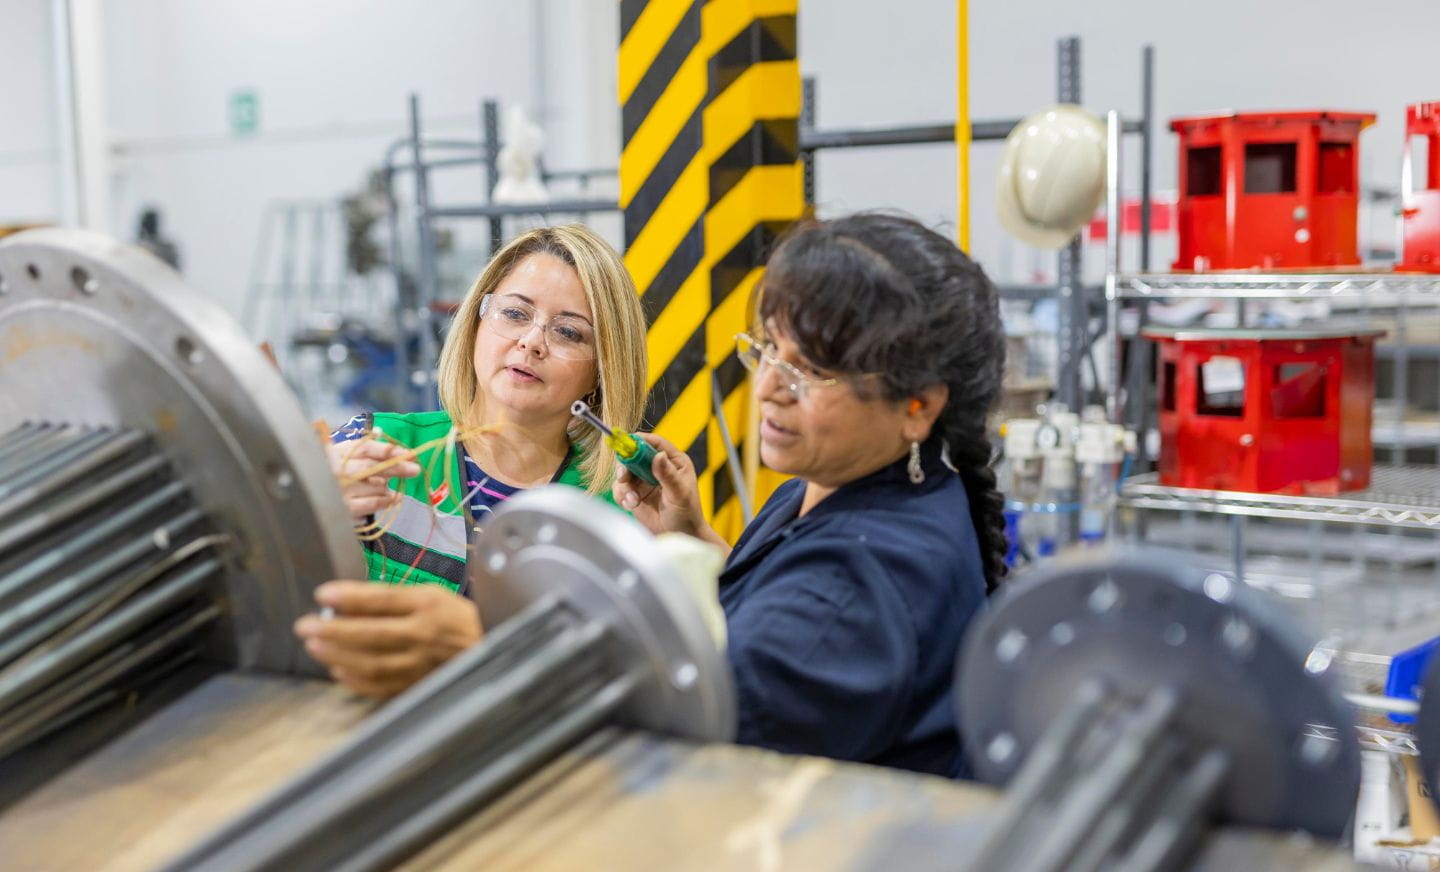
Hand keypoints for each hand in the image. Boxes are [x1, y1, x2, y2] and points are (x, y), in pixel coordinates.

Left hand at [293, 581, 482, 697]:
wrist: (486, 648)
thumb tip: (347, 602)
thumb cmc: (454, 619)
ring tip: (314, 646)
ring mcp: (419, 664)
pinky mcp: (416, 685)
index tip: (322, 594)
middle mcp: (424, 636)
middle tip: (304, 626)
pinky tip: (337, 670)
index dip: (351, 597)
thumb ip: (392, 598)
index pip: (384, 599)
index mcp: (428, 606)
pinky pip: (379, 686)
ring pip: (371, 663)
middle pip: (372, 634)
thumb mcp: (430, 595)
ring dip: (337, 655)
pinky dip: (354, 680)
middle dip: (333, 630)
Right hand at [325, 437, 420, 520]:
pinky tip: (391, 498)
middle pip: (372, 467)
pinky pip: (373, 504)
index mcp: (338, 452)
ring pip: (376, 487)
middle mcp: (336, 470)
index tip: (408, 453)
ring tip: (385, 486)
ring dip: (387, 487)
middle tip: (415, 469)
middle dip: (397, 467)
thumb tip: (402, 453)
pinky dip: (385, 500)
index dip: (388, 450)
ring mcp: (340, 491)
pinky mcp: (344, 508)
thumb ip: (371, 452)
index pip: (365, 448)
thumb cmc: (336, 472)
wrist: (314, 497)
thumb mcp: (347, 456)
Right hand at [612, 433, 724, 547]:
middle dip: (625, 466)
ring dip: (624, 486)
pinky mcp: (635, 494)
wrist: (680, 536)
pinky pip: (620, 489)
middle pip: (634, 455)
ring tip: (633, 501)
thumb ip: (668, 475)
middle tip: (624, 477)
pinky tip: (631, 506)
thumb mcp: (679, 494)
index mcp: (674, 461)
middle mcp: (658, 468)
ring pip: (624, 473)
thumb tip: (658, 456)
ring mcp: (644, 481)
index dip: (640, 441)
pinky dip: (622, 496)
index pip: (655, 443)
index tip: (627, 443)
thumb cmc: (687, 515)